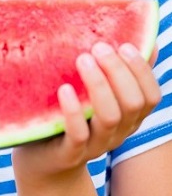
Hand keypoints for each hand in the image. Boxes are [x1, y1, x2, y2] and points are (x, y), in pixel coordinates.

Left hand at [12, 42, 160, 191]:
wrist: (43, 157)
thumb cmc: (71, 112)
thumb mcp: (95, 92)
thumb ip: (117, 70)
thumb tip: (144, 37)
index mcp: (128, 115)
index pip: (150, 95)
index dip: (142, 70)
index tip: (124, 45)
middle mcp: (117, 131)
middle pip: (132, 103)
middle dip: (118, 72)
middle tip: (97, 47)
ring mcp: (95, 144)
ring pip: (109, 117)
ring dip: (99, 84)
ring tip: (82, 58)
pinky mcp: (70, 152)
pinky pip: (78, 135)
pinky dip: (73, 110)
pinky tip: (65, 89)